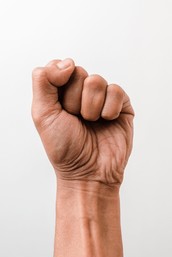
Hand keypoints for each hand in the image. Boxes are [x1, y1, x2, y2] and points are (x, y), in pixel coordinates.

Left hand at [32, 58, 133, 186]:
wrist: (88, 172)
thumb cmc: (64, 147)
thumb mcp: (42, 114)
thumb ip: (43, 81)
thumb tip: (67, 62)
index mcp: (61, 94)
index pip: (60, 67)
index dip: (59, 83)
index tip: (60, 104)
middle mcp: (82, 94)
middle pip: (78, 73)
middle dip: (73, 100)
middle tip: (76, 119)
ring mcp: (102, 99)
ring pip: (96, 81)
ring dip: (90, 107)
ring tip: (90, 123)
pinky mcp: (121, 106)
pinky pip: (116, 91)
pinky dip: (108, 110)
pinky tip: (106, 122)